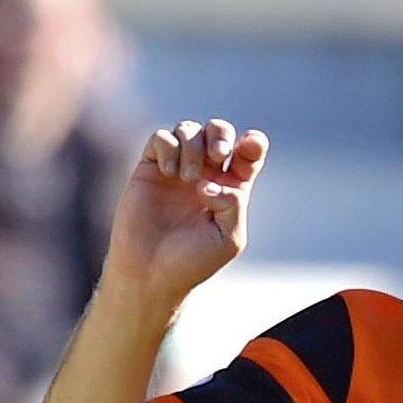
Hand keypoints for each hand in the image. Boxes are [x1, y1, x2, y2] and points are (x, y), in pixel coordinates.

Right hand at [103, 118, 269, 302]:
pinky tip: (169, 173)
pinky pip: (161, 137)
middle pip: (218, 131)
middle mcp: (203, 173)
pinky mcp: (149, 168)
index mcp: (229, 187)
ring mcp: (175, 169)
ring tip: (187, 178)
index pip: (248, 152)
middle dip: (220, 135)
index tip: (248, 149)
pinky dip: (168, 147)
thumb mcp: (228, 238)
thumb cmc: (191, 262)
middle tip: (217, 156)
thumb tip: (211, 181)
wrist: (149, 273)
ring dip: (193, 147)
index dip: (253, 143)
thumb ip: (234, 204)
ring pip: (189, 129)